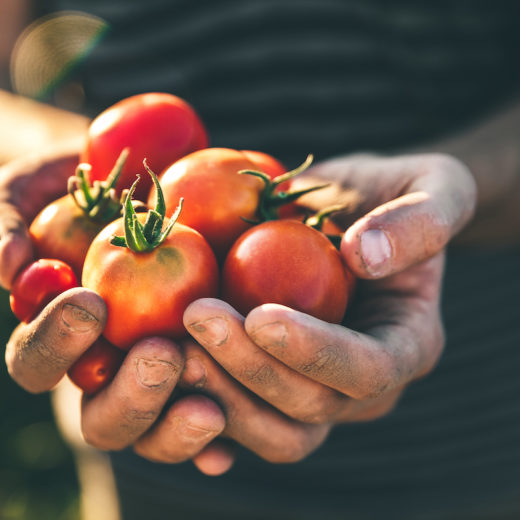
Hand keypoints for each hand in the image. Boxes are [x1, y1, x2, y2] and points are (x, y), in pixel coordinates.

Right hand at [0, 152, 233, 475]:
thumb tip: (10, 267)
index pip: (39, 361)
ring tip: (208, 407)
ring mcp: (158, 378)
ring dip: (174, 427)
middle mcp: (107, 367)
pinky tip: (228, 444)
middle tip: (160, 357)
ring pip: (154, 433)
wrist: (159, 176)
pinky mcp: (208, 376)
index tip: (91, 303)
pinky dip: (215, 441)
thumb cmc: (91, 186)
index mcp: (61, 335)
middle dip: (129, 396)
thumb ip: (9, 217)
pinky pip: (211, 421)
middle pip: (101, 418)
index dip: (56, 344)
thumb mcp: (41, 187)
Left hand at [179, 153, 475, 462]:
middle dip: (251, 370)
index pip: (368, 370)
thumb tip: (366, 256)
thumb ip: (421, 219)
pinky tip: (165, 381)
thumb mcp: (433, 183)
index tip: (260, 315)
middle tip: (195, 317)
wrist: (348, 214)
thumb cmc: (391, 195)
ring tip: (171, 342)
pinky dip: (199, 410)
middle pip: (310, 408)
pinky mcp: (274, 387)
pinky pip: (238, 421)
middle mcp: (363, 385)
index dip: (315, 353)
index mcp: (408, 344)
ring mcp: (317, 392)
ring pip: (271, 429)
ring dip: (218, 394)